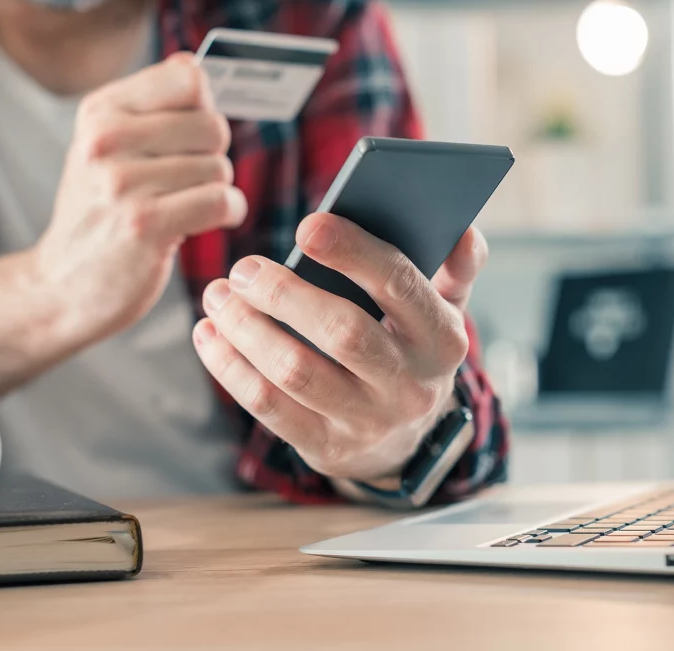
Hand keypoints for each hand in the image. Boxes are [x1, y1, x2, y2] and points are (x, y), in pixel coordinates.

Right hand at [33, 52, 246, 343]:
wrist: (61, 287)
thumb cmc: (99, 215)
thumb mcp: (107, 150)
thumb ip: (152, 108)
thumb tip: (195, 68)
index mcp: (100, 111)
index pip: (188, 77)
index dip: (203, 110)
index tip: (189, 139)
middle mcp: (106, 140)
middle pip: (212, 126)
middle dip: (214, 156)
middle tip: (188, 182)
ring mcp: (123, 182)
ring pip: (220, 167)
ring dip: (218, 191)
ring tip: (185, 207)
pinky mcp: (145, 224)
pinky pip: (221, 201)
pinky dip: (228, 212)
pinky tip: (209, 221)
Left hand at [192, 213, 487, 481]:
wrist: (403, 441)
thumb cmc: (410, 351)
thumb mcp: (442, 311)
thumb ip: (456, 268)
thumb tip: (464, 229)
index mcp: (442, 338)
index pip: (400, 286)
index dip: (353, 253)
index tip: (307, 225)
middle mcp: (410, 384)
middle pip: (343, 332)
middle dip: (284, 294)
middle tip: (242, 269)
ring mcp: (367, 421)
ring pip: (296, 372)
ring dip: (246, 329)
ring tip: (218, 295)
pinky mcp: (326, 448)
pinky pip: (269, 407)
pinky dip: (231, 367)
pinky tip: (209, 334)